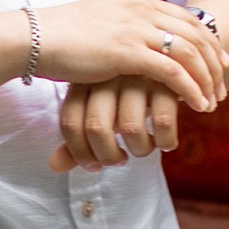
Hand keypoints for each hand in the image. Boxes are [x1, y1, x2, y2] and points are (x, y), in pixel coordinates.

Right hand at [32, 0, 228, 114]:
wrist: (35, 37)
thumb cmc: (61, 35)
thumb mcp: (101, 22)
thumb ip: (124, 27)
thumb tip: (134, 42)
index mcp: (138, 0)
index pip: (187, 18)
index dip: (209, 42)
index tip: (220, 63)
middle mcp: (143, 10)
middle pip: (197, 34)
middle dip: (215, 62)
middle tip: (222, 86)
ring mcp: (136, 29)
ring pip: (191, 52)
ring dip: (207, 79)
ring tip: (213, 101)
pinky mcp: (128, 52)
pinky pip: (173, 71)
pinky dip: (191, 89)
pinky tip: (197, 105)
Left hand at [51, 77, 185, 170]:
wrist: (174, 62)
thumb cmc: (132, 95)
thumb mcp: (105, 111)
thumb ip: (81, 138)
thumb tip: (55, 167)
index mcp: (86, 81)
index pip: (70, 123)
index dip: (79, 153)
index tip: (94, 165)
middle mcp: (108, 76)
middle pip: (96, 128)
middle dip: (108, 156)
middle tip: (120, 161)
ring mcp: (138, 75)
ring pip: (130, 128)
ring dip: (139, 150)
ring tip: (146, 148)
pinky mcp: (168, 79)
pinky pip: (163, 122)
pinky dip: (165, 141)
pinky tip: (166, 143)